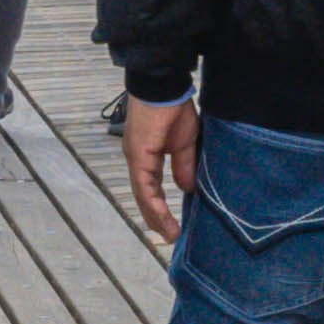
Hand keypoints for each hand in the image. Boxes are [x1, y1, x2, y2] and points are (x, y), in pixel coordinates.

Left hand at [124, 94, 199, 245]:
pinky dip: (153, 204)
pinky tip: (162, 218)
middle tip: (170, 238)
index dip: (159, 210)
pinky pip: (145, 185)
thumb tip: (187, 189)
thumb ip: (184, 167)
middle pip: (144, 197)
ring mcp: (136, 158)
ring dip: (155, 218)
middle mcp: (137, 160)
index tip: (173, 228)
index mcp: (147, 157)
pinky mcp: (139, 155)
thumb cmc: (174, 108)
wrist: (165, 86)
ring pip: (143, 195)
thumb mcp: (185, 143)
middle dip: (156, 220)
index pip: (150, 190)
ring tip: (169, 235)